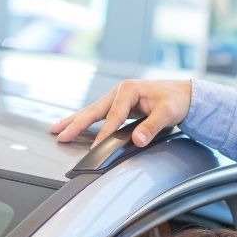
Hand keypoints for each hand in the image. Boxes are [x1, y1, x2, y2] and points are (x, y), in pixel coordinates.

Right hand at [50, 79, 192, 148]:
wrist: (181, 94)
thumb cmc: (175, 101)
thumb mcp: (168, 113)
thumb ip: (152, 126)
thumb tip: (138, 140)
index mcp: (129, 89)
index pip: (114, 115)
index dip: (105, 132)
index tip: (96, 147)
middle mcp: (119, 91)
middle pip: (93, 110)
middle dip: (76, 124)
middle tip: (60, 135)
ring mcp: (115, 98)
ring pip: (91, 111)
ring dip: (73, 121)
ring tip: (55, 130)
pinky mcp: (116, 105)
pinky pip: (97, 114)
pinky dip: (83, 121)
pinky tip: (72, 128)